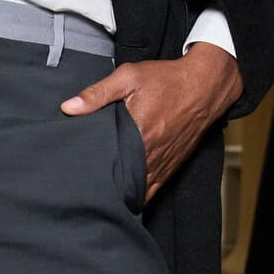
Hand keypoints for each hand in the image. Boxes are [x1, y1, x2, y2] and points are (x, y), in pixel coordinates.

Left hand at [61, 45, 243, 201]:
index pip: (110, 164)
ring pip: (140, 189)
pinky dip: (142, 193)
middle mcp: (152, 153)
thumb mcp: (129, 77)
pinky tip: (128, 196)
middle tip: (87, 187)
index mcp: (139, 133)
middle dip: (106, 186)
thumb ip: (97, 94)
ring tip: (104, 196)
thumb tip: (68, 107)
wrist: (204, 85)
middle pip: (123, 181)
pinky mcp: (173, 164)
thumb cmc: (167, 80)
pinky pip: (155, 188)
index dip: (94, 173)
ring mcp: (164, 161)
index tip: (80, 175)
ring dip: (123, 193)